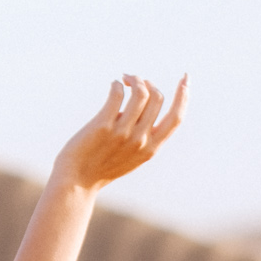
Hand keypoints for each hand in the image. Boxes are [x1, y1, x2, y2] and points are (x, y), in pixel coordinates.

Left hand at [50, 74, 186, 189]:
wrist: (76, 181)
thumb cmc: (102, 167)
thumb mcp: (132, 157)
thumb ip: (144, 137)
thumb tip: (143, 103)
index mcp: (151, 149)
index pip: (176, 118)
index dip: (183, 95)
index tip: (184, 79)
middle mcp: (140, 140)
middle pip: (157, 99)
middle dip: (149, 83)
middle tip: (136, 81)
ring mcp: (122, 133)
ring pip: (140, 93)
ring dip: (134, 79)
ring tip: (125, 79)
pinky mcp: (103, 125)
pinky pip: (117, 94)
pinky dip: (118, 84)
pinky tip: (115, 85)